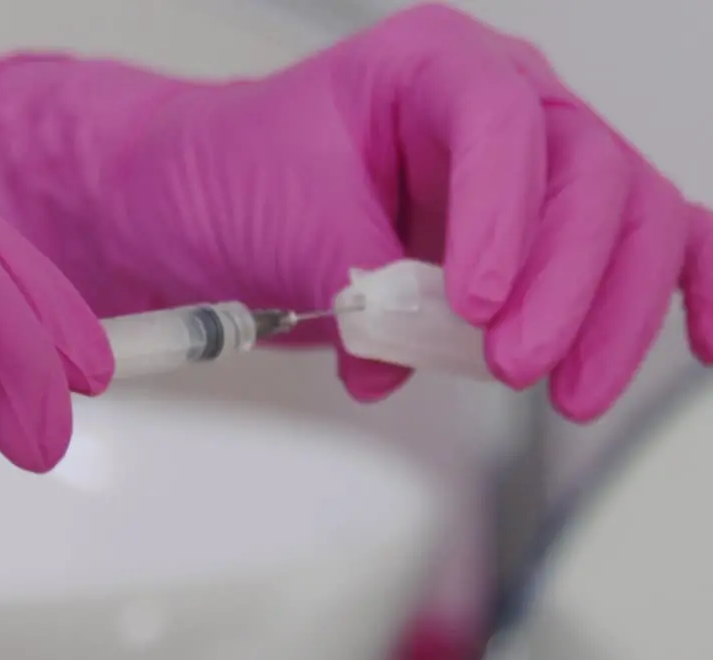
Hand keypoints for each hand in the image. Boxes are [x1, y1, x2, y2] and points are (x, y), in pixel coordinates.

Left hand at [0, 2, 711, 420]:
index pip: (504, 126)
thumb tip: (405, 352)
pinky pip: (640, 248)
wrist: (200, 203)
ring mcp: (528, 171)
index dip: (505, 220)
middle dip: (567, 283)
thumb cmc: (231, 177)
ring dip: (610, 313)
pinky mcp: (535, 237)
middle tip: (515, 364)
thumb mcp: (279, 213)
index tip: (476, 304)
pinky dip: (674, 291)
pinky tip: (696, 340)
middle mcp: (497, 105)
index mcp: (431, 67)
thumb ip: (355, 276)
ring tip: (562, 389)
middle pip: (590, 176)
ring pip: (629, 221)